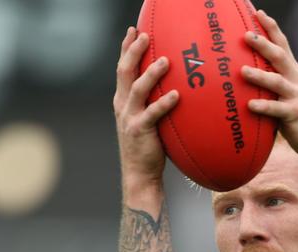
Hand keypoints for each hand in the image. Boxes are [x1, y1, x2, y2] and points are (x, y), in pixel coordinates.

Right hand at [113, 27, 179, 188]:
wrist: (139, 174)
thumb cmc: (147, 147)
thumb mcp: (145, 120)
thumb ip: (151, 103)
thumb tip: (172, 87)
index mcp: (122, 100)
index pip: (123, 69)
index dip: (126, 48)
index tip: (134, 31)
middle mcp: (122, 105)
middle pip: (125, 72)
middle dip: (134, 51)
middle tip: (145, 36)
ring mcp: (129, 118)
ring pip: (138, 89)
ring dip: (151, 73)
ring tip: (165, 61)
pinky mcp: (140, 131)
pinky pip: (153, 113)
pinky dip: (164, 103)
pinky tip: (176, 95)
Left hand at [241, 10, 297, 161]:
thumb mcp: (288, 94)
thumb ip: (273, 82)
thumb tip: (248, 71)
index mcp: (294, 72)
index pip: (283, 45)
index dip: (271, 28)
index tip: (258, 13)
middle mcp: (296, 80)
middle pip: (279, 57)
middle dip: (263, 44)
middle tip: (246, 35)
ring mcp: (296, 97)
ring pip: (276, 82)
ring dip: (259, 75)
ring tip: (242, 71)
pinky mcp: (294, 114)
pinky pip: (277, 109)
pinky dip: (263, 106)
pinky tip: (250, 106)